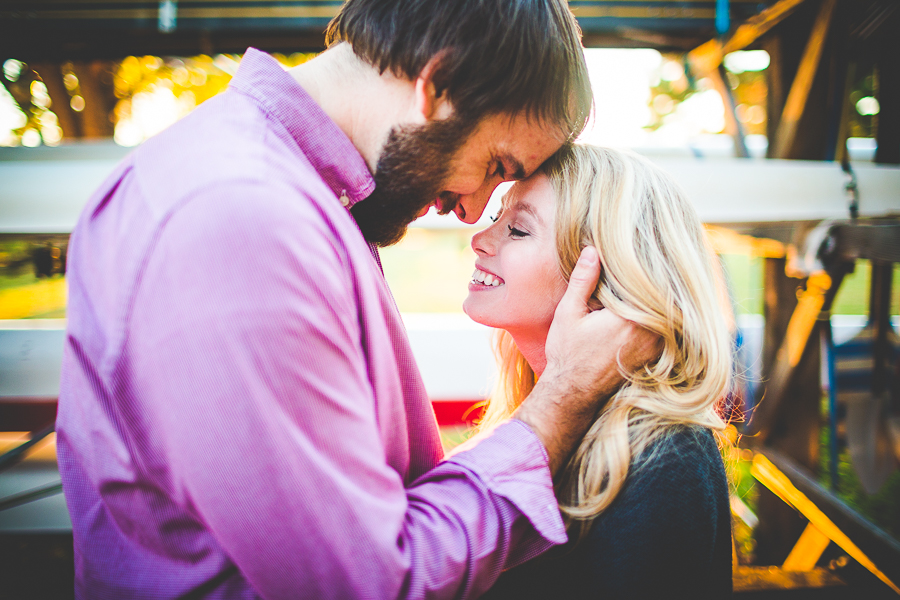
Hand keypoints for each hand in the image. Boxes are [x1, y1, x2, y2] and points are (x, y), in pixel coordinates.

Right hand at [514, 247, 658, 474]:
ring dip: (660, 301)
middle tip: (657, 259)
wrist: (572, 393)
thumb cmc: (567, 353)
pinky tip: (649, 308)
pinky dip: (660, 317)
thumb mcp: (569, 313)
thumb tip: (592, 251)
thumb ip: (583, 281)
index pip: (649, 284)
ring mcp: (654, 347)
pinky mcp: (654, 356)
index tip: (647, 250)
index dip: (649, 266)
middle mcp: (648, 333)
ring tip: (656, 279)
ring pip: (666, 315)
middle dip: (656, 281)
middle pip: (663, 298)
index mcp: (629, 318)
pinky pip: (665, 330)